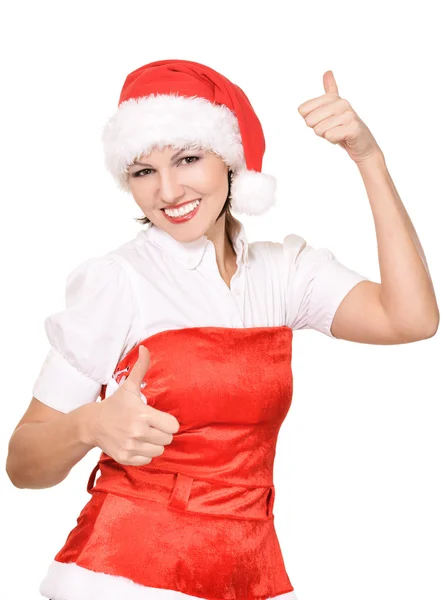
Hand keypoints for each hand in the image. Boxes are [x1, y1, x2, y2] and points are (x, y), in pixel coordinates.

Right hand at [89, 345, 179, 465]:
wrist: (91, 424)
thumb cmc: (115, 405)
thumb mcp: (128, 386)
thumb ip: (140, 368)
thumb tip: (145, 348)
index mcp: (142, 415)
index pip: (173, 426)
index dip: (168, 422)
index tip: (159, 418)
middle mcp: (138, 432)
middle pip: (168, 439)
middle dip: (161, 432)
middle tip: (150, 425)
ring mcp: (131, 446)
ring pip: (159, 450)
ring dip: (154, 443)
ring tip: (143, 434)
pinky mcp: (125, 458)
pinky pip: (147, 460)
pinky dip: (144, 453)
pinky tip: (136, 443)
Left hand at [297, 70, 382, 164]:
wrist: (362, 144)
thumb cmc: (343, 128)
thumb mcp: (332, 110)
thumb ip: (330, 91)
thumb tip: (328, 71)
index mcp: (332, 98)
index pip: (302, 110)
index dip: (310, 121)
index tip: (324, 121)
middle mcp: (342, 103)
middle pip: (309, 120)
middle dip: (318, 130)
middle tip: (332, 129)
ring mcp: (349, 115)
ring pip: (319, 129)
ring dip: (327, 136)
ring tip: (338, 133)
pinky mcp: (353, 128)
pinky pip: (330, 136)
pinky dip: (334, 141)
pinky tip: (343, 138)